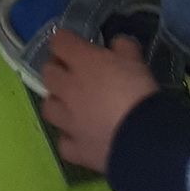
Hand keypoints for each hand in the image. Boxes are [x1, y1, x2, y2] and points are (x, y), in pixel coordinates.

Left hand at [39, 30, 159, 174]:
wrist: (141, 139)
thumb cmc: (138, 92)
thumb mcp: (136, 61)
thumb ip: (123, 47)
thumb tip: (117, 44)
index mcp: (81, 62)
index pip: (59, 41)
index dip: (66, 41)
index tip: (75, 44)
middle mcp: (67, 89)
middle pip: (48, 73)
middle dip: (57, 71)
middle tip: (73, 74)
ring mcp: (68, 121)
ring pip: (48, 108)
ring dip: (58, 104)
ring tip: (72, 107)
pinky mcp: (75, 149)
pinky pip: (63, 142)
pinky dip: (70, 138)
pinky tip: (82, 137)